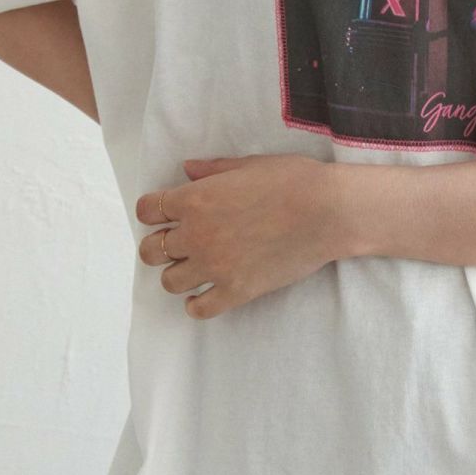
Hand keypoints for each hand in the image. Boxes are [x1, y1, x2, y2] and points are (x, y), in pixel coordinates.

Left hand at [135, 154, 347, 319]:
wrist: (329, 211)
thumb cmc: (293, 180)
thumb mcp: (248, 165)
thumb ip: (212, 170)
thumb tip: (187, 170)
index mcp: (195, 199)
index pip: (147, 210)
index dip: (153, 212)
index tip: (165, 214)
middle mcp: (196, 234)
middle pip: (150, 250)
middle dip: (159, 246)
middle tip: (178, 244)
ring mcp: (214, 266)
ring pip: (169, 282)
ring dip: (178, 275)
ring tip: (195, 269)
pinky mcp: (236, 290)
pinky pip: (199, 309)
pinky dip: (196, 305)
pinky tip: (205, 294)